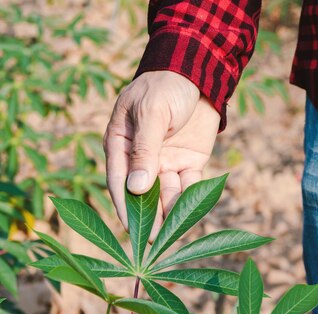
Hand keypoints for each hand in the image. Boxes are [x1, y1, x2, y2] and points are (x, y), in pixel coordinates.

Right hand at [103, 71, 219, 238]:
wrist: (200, 69)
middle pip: (140, 191)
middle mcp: (140, 157)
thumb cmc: (166, 86)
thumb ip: (145, 150)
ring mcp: (164, 161)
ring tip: (170, 235)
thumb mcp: (152, 113)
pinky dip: (190, 200)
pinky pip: (188, 186)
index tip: (129, 227)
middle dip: (146, 215)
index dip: (123, 203)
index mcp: (120, 143)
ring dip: (167, 212)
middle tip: (151, 240)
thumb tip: (136, 188)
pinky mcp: (187, 162)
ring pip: (164, 193)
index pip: (118, 178)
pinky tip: (190, 217)